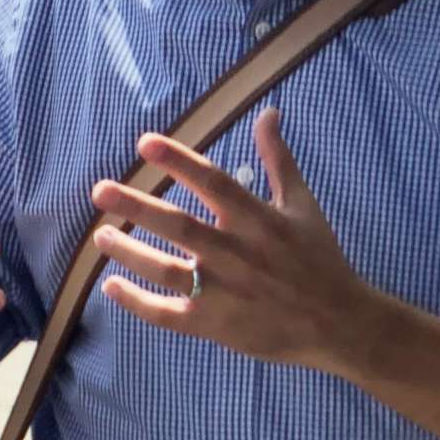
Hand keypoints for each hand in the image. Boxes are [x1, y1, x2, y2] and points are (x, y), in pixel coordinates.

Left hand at [90, 107, 377, 373]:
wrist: (340, 324)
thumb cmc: (319, 260)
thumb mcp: (303, 205)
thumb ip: (279, 160)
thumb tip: (267, 113)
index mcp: (258, 221)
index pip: (213, 183)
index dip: (179, 161)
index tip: (145, 142)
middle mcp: (237, 254)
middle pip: (179, 227)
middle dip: (137, 207)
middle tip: (100, 191)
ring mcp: (224, 292)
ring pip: (166, 272)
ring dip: (129, 253)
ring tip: (100, 237)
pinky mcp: (214, 326)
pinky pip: (168, 315)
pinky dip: (137, 303)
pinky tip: (110, 287)